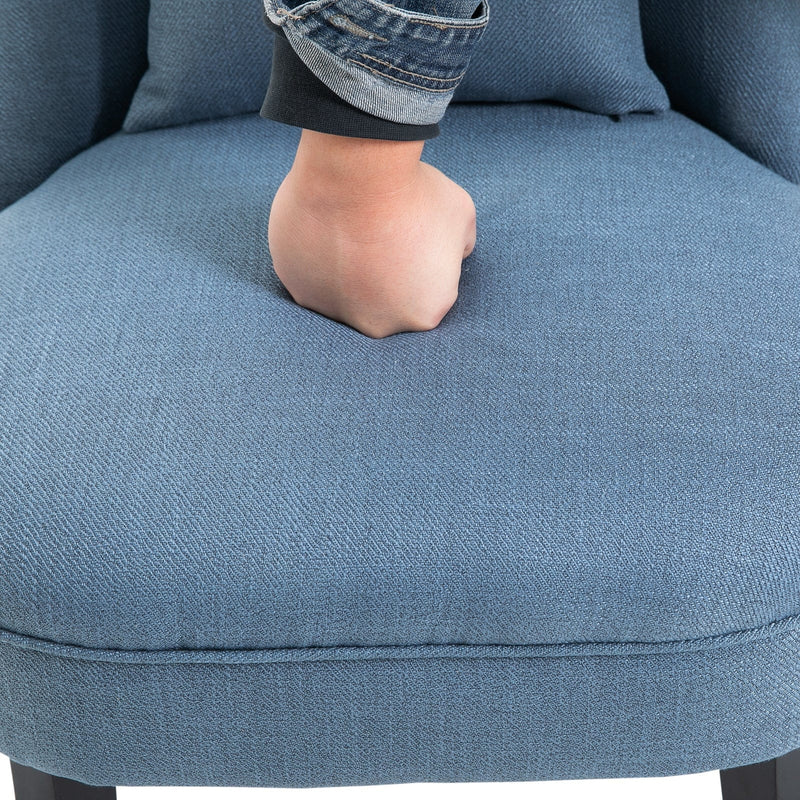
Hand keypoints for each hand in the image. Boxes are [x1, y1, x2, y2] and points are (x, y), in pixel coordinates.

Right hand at [267, 131, 476, 338]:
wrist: (357, 171)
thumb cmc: (413, 192)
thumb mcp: (460, 216)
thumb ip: (458, 248)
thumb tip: (452, 255)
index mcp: (424, 316)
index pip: (422, 300)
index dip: (416, 269)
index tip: (407, 242)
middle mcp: (379, 326)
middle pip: (381, 307)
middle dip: (380, 279)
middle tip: (376, 239)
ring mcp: (334, 312)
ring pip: (341, 297)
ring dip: (345, 273)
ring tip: (347, 232)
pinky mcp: (298, 290)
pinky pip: (309, 279)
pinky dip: (314, 260)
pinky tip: (323, 230)